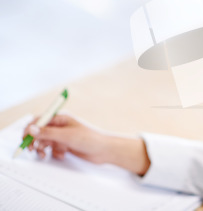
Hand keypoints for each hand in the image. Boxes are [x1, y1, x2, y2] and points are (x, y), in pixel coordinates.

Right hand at [22, 113, 150, 174]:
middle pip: (39, 132)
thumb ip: (48, 133)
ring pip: (44, 142)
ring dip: (42, 149)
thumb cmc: (90, 139)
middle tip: (32, 149)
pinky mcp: (65, 145)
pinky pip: (52, 149)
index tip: (26, 138)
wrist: (104, 150)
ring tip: (44, 155)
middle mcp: (60, 126)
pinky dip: (53, 153)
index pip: (39, 120)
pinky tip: (61, 155)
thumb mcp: (67, 136)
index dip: (30, 128)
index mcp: (61, 118)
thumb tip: (31, 129)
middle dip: (34, 140)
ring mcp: (62, 136)